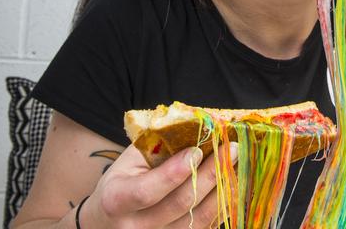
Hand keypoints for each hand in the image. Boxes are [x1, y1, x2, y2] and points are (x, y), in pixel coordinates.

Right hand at [80, 143, 236, 228]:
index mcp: (117, 200)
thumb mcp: (130, 159)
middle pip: (180, 204)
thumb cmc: (124, 179)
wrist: (108, 220)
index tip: (197, 150)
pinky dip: (223, 204)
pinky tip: (233, 184)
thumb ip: (159, 145)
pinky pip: (206, 226)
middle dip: (210, 174)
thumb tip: (198, 126)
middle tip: (231, 149)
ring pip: (198, 219)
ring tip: (237, 164)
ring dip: (223, 189)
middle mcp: (135, 227)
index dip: (174, 172)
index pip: (147, 191)